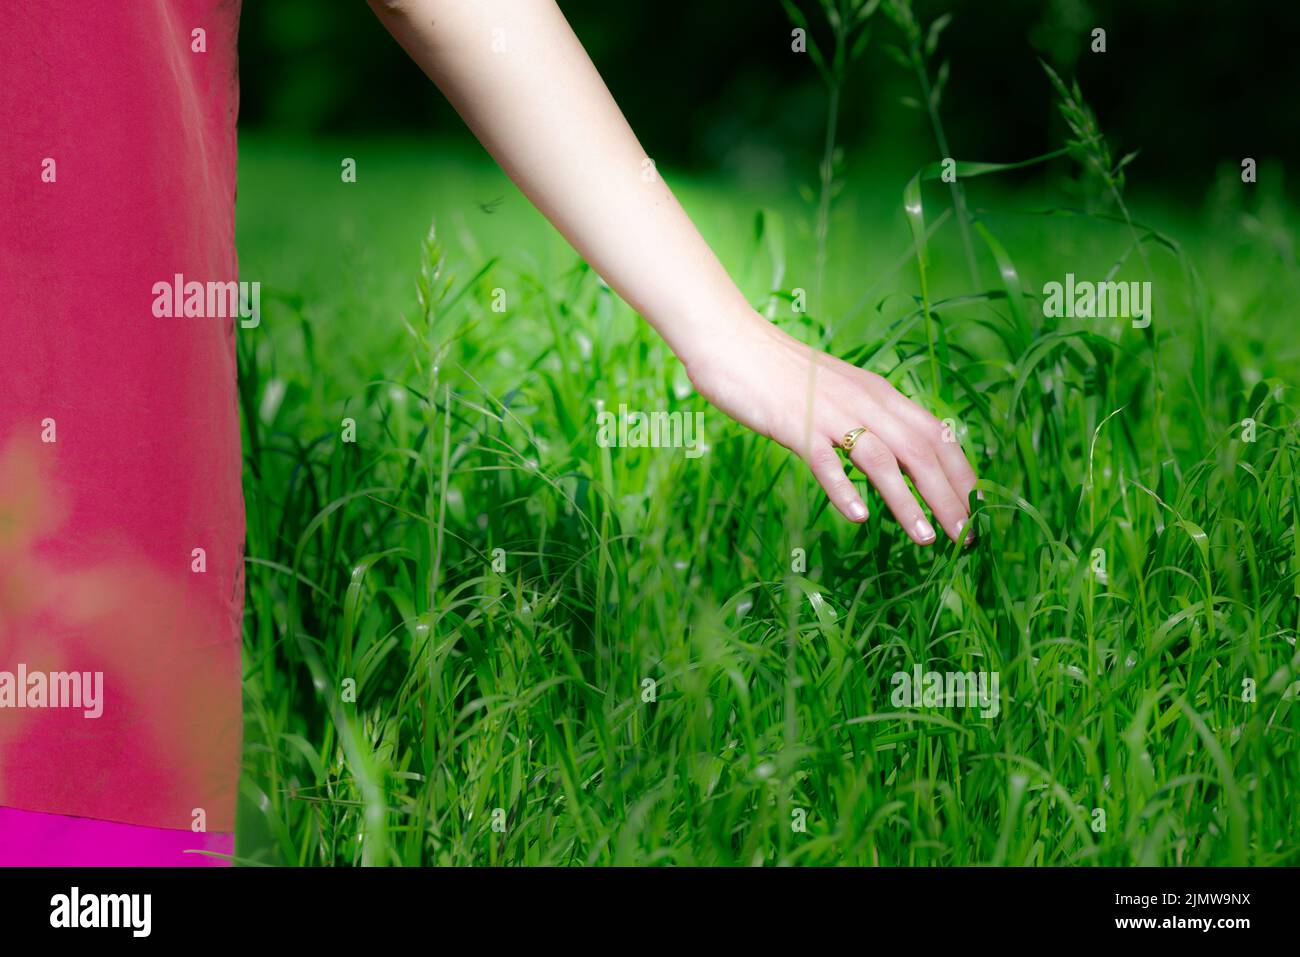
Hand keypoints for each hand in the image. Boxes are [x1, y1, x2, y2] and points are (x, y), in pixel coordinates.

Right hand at [684, 311, 977, 545]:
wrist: (733, 342)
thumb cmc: (780, 373)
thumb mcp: (838, 391)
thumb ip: (866, 417)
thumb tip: (896, 453)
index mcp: (879, 393)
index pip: (936, 435)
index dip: (961, 474)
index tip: (977, 511)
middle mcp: (864, 401)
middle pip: (920, 452)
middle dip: (949, 497)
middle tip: (967, 538)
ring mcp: (830, 413)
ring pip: (882, 460)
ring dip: (908, 502)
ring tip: (927, 539)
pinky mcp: (795, 425)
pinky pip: (825, 461)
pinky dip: (844, 489)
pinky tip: (858, 517)